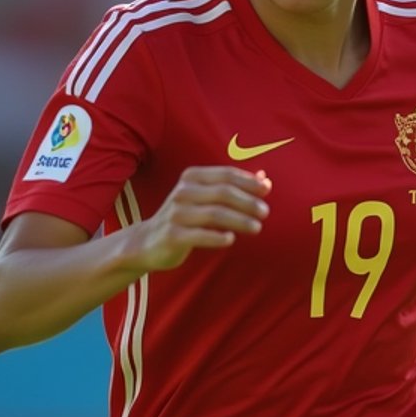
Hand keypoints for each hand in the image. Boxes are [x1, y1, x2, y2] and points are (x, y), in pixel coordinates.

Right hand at [138, 166, 270, 270]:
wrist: (149, 241)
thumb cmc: (185, 217)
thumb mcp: (205, 197)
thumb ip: (233, 187)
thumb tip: (265, 179)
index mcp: (192, 177)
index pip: (226, 175)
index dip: (248, 182)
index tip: (267, 190)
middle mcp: (183, 192)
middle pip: (223, 192)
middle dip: (247, 201)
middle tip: (265, 212)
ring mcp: (176, 213)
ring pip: (215, 213)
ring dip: (239, 220)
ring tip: (257, 227)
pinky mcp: (173, 235)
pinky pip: (200, 235)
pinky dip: (217, 236)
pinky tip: (231, 239)